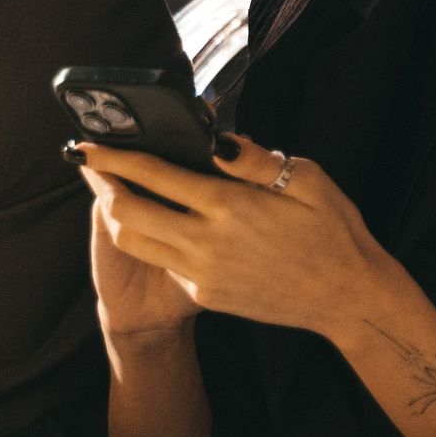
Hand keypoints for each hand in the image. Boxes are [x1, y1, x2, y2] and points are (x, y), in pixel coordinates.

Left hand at [77, 133, 393, 341]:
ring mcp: (203, 274)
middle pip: (127, 211)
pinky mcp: (206, 296)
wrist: (348, 298)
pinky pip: (164, 263)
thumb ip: (253, 158)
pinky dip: (152, 240)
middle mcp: (207, 242)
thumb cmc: (332, 231)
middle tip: (90, 164)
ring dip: (117, 215)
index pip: (153, 174)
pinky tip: (159, 222)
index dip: (113, 157)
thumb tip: (214, 138)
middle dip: (101, 184)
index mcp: (229, 205)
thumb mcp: (305, 179)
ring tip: (115, 191)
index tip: (87, 144)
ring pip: (135, 242)